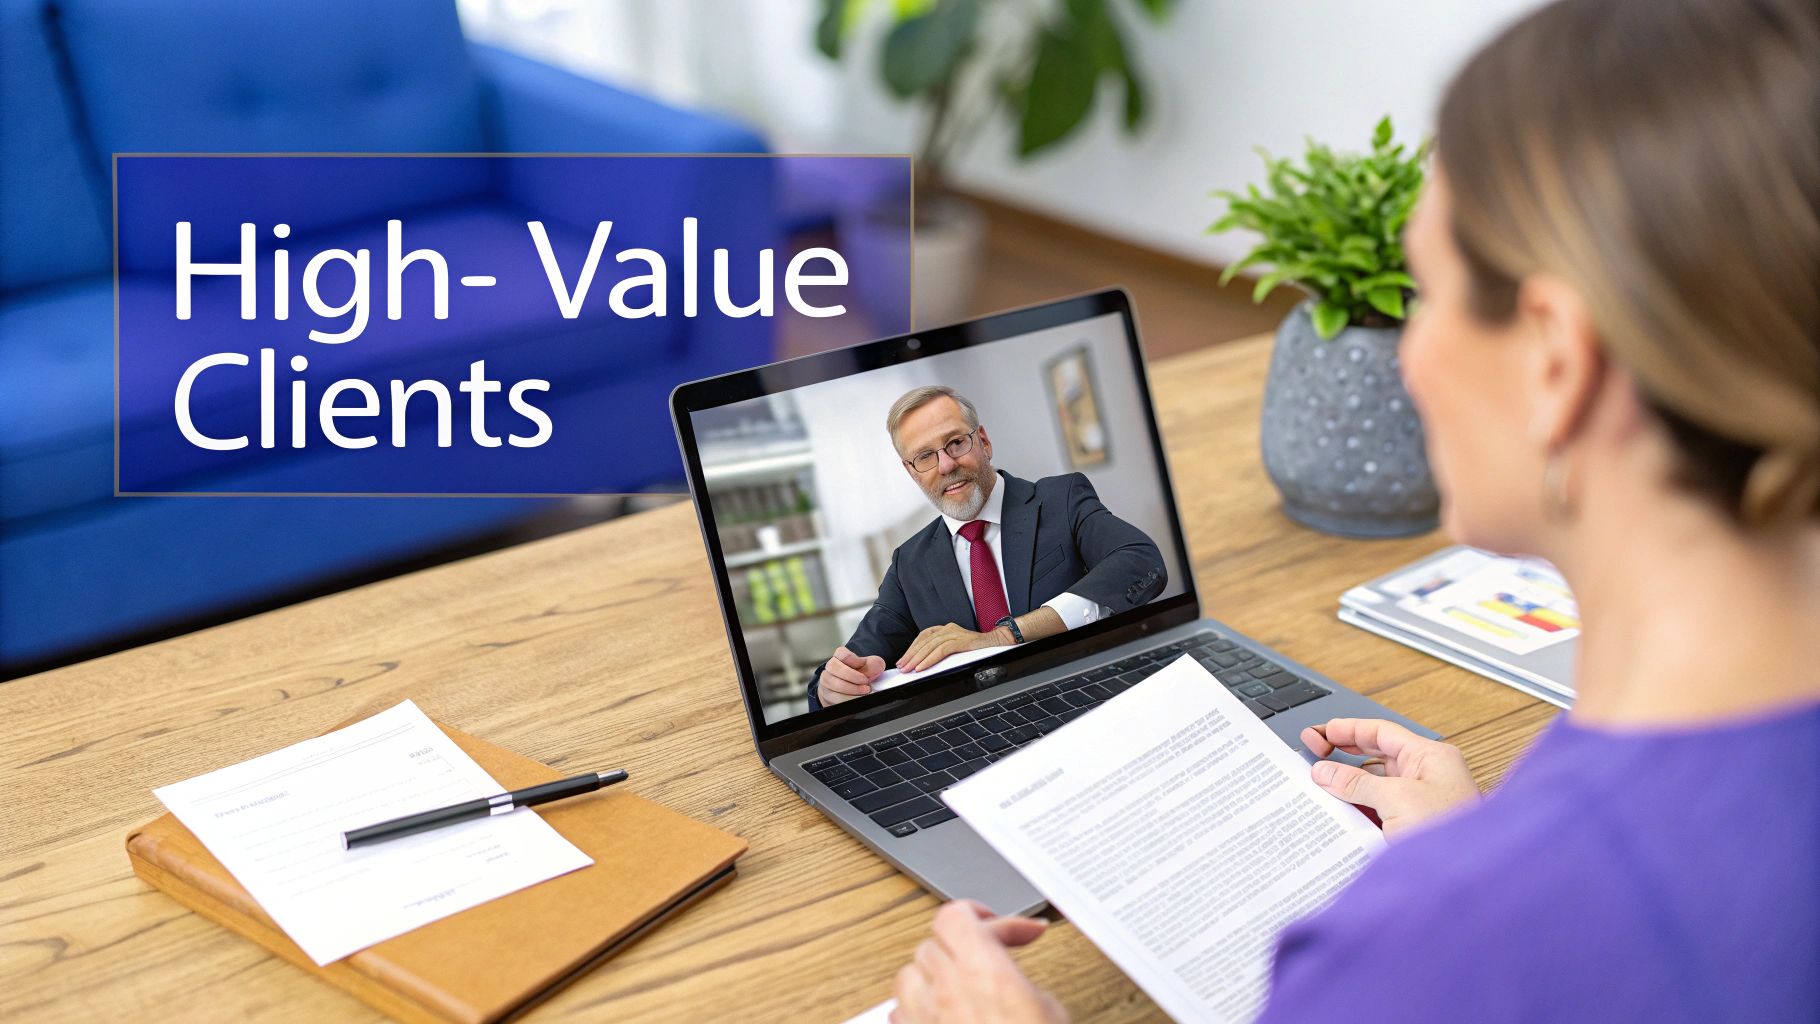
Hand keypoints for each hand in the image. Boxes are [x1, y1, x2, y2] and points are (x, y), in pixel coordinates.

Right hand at [818, 646, 883, 705]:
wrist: (853, 690)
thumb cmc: (860, 675)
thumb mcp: (870, 667)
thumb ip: (874, 664)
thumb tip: (876, 666)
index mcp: (840, 657)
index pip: (842, 654)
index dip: (854, 660)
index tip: (863, 665)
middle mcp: (830, 668)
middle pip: (835, 668)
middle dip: (853, 677)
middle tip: (865, 683)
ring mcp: (826, 682)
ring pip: (833, 684)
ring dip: (851, 690)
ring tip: (864, 691)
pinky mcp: (827, 696)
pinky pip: (834, 699)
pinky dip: (848, 699)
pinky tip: (856, 698)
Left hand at [891, 900, 1065, 1023]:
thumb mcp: (1048, 1010)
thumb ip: (1018, 981)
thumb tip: (1010, 977)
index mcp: (983, 973)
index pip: (956, 916)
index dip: (978, 913)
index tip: (1002, 925)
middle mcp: (945, 992)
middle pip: (931, 942)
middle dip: (961, 945)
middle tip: (990, 957)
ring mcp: (923, 1021)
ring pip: (907, 975)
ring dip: (930, 973)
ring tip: (958, 983)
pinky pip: (900, 1014)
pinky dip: (916, 1008)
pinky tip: (940, 1016)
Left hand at [898, 623, 1012, 672]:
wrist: (999, 643)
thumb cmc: (978, 649)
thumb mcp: (956, 649)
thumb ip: (942, 652)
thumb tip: (924, 664)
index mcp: (946, 629)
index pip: (923, 637)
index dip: (911, 648)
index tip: (903, 660)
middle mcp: (948, 628)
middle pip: (924, 641)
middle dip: (911, 655)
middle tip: (902, 667)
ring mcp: (955, 633)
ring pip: (930, 645)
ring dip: (917, 658)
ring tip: (909, 669)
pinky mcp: (961, 640)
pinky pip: (941, 650)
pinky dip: (930, 659)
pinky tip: (922, 667)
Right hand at [1302, 718, 1479, 837]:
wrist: (1465, 880)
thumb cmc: (1450, 835)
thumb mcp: (1396, 800)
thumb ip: (1357, 783)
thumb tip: (1325, 771)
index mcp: (1430, 757)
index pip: (1383, 733)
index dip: (1349, 729)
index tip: (1322, 732)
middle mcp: (1426, 776)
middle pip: (1376, 756)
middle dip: (1344, 753)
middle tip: (1313, 752)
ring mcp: (1419, 803)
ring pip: (1374, 785)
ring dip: (1347, 784)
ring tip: (1318, 782)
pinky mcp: (1411, 827)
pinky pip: (1377, 810)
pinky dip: (1356, 809)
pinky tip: (1336, 810)